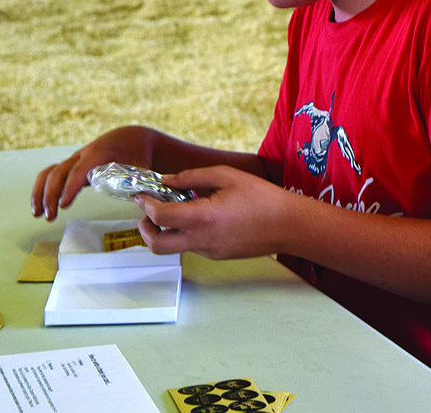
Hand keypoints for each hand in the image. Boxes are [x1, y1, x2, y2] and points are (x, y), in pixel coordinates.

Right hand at [31, 126, 154, 220]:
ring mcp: (75, 160)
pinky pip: (51, 175)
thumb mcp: (142, 167)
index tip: (63, 205)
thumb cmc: (137, 153)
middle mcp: (82, 154)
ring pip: (50, 172)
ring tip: (38, 215)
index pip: (79, 170)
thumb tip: (140, 203)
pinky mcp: (72, 166)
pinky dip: (43, 190)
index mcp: (99, 153)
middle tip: (50, 217)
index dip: (70, 187)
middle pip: (60, 172)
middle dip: (51, 194)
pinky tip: (40, 207)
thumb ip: (139, 184)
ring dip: (41, 193)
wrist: (131, 138)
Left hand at [133, 166, 294, 259]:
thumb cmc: (262, 198)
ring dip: (166, 230)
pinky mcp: (216, 255)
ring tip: (177, 209)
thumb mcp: (226, 176)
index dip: (146, 205)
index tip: (142, 195)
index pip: (160, 217)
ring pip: (174, 247)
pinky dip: (186, 232)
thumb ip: (192, 177)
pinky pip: (192, 245)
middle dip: (145, 229)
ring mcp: (209, 251)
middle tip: (148, 213)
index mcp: (203, 217)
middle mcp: (202, 239)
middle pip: (157, 245)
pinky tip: (200, 215)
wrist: (288, 225)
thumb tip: (167, 180)